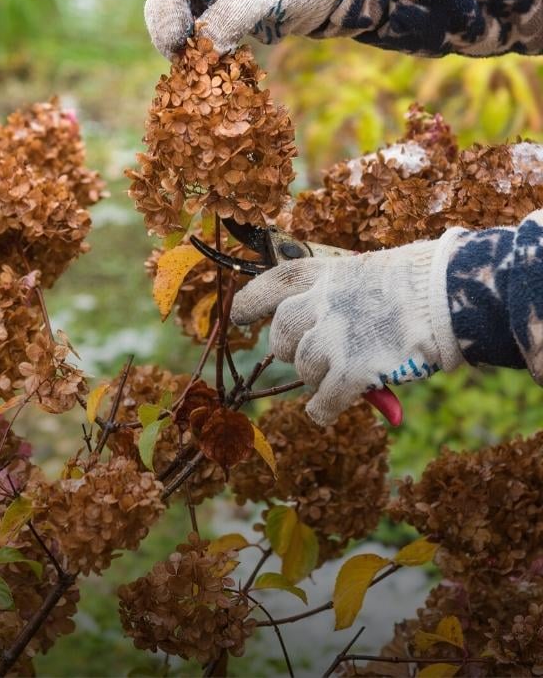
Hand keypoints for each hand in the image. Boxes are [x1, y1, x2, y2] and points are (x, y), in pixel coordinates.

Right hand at [144, 0, 345, 57]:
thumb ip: (229, 19)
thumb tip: (204, 52)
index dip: (166, 15)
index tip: (177, 44)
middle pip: (167, 8)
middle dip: (172, 37)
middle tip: (184, 65)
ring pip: (184, 29)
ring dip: (189, 51)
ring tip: (201, 72)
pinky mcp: (223, 21)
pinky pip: (205, 42)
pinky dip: (207, 57)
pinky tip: (217, 71)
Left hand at [230, 233, 464, 425]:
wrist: (449, 292)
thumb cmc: (418, 282)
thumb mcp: (369, 276)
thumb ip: (342, 305)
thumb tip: (330, 348)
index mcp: (324, 274)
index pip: (272, 285)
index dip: (251, 302)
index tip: (239, 317)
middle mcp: (320, 303)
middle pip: (281, 335)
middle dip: (292, 349)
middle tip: (316, 356)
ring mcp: (334, 337)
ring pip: (303, 369)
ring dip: (317, 378)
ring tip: (342, 375)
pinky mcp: (351, 370)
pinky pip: (323, 401)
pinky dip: (321, 411)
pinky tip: (324, 413)